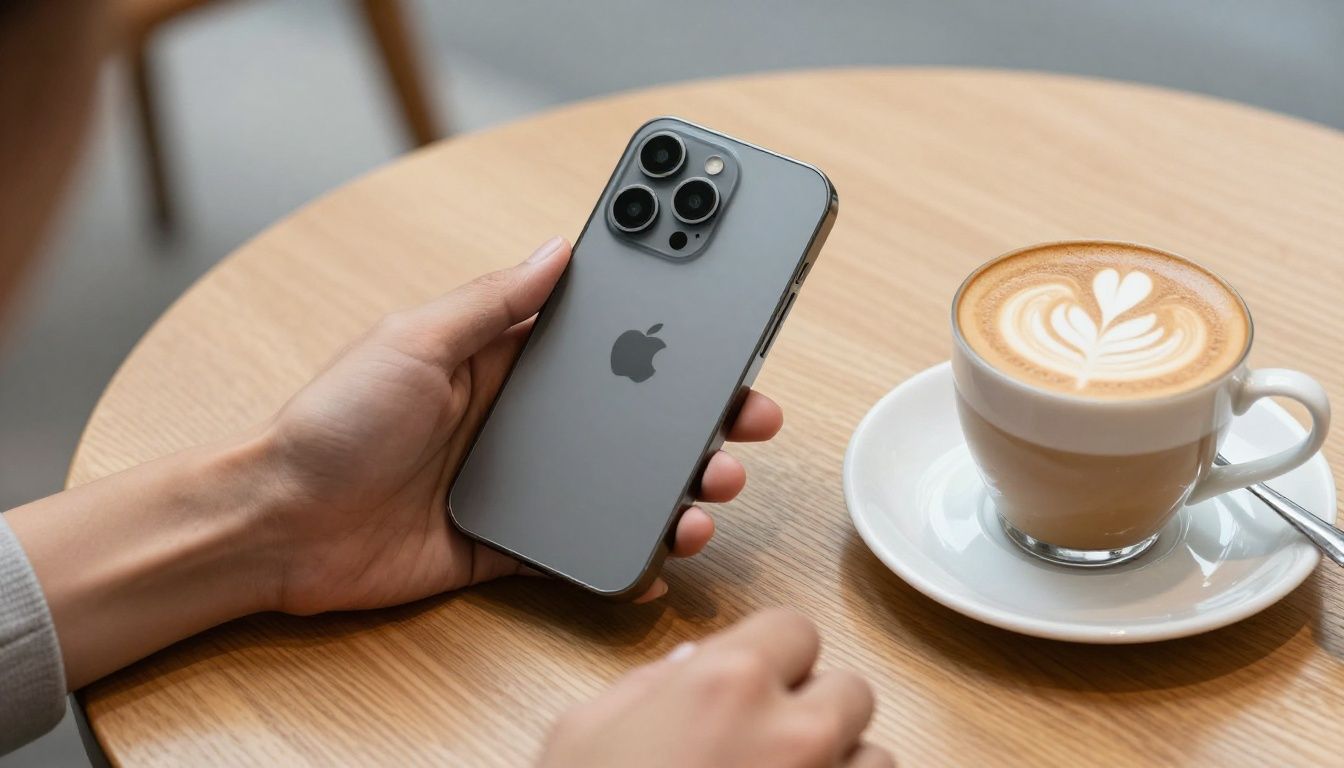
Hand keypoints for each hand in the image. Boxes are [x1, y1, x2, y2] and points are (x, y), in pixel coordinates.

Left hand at [259, 237, 784, 612]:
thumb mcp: (413, 341)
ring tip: (708, 492)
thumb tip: (559, 247)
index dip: (666, 334)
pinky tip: (658, 555)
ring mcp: (523, 484)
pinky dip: (626, 555)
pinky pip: (582, 549)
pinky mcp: (510, 544)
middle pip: (633, 415)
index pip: (605, 341)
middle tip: (749, 419)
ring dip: (677, 488)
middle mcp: (523, 420)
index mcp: (504, 361)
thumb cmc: (331, 422)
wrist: (278, 526)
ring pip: (622, 484)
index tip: (725, 329)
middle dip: (699, 418)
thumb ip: (492, 301)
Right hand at [540, 609, 890, 767]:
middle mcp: (791, 733)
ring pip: (875, 758)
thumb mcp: (584, 732)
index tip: (758, 680)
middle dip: (814, 710)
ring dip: (840, 767)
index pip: (796, 629)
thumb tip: (690, 667)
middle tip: (769, 741)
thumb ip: (647, 685)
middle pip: (850, 690)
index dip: (775, 655)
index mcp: (726, 683)